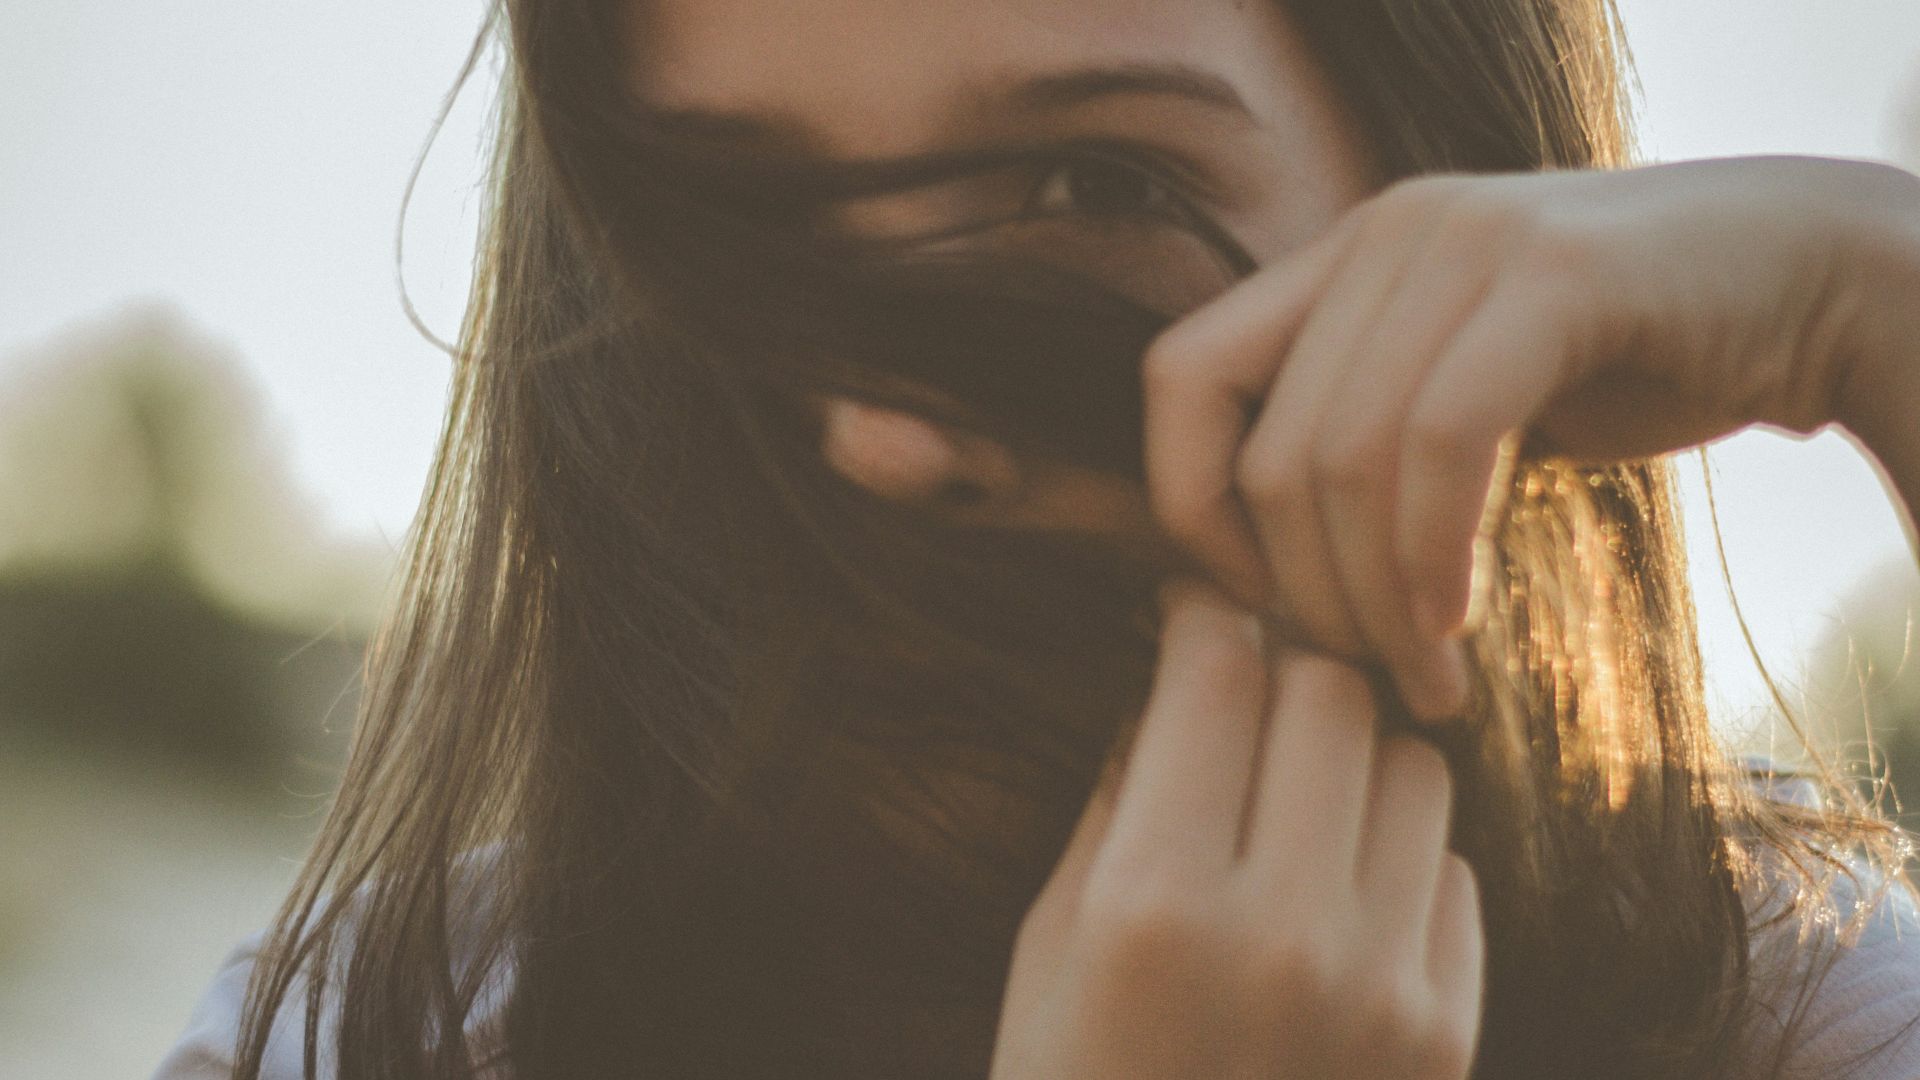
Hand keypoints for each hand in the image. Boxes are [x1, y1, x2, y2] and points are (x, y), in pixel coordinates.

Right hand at [989, 581, 1483, 1079]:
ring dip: (1349, 756)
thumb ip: (1116, 801)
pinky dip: (1396, 855)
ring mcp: (1381, 986)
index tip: (1191, 610)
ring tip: (1294, 795)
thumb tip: (1173, 685)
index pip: (1214, 678)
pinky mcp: (1443, 1032)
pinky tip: (1335, 897)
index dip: (1201, 616)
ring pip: (1410, 768)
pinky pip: (1450, 870)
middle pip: (1328, 697)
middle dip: (1282, 669)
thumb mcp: (1051, 946)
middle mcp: (1282, 930)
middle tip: (1245, 689)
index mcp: (1153, 902)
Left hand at [1141, 154, 1919, 720]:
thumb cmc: (1626, 366)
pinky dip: (1433, 552)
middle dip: (1309, 600)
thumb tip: (1260, 577)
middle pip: (1274, 454)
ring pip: (1348, 459)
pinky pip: (1443, 439)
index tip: (1260, 605)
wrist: (1809, 288)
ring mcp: (1463, 238)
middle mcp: (1384, 233)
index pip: (1180, 378)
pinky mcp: (1550, 273)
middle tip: (1372, 684)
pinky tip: (1460, 622)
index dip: (1190, 505)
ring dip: (1378, 605)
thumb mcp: (1462, 397)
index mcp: (1340, 259)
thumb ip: (1365, 441)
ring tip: (1431, 685)